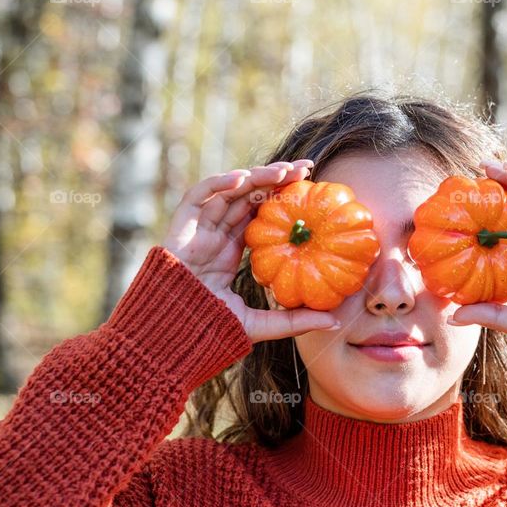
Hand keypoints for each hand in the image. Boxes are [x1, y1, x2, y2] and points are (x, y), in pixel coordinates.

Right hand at [160, 161, 341, 342]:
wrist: (172, 337)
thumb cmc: (211, 332)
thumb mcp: (261, 325)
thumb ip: (294, 320)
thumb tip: (334, 321)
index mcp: (231, 251)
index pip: (260, 216)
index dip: (282, 200)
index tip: (312, 191)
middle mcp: (216, 235)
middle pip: (248, 197)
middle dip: (275, 179)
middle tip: (306, 169)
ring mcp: (198, 229)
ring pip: (228, 191)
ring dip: (256, 176)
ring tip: (284, 171)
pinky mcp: (181, 227)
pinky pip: (199, 196)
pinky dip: (219, 183)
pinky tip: (243, 178)